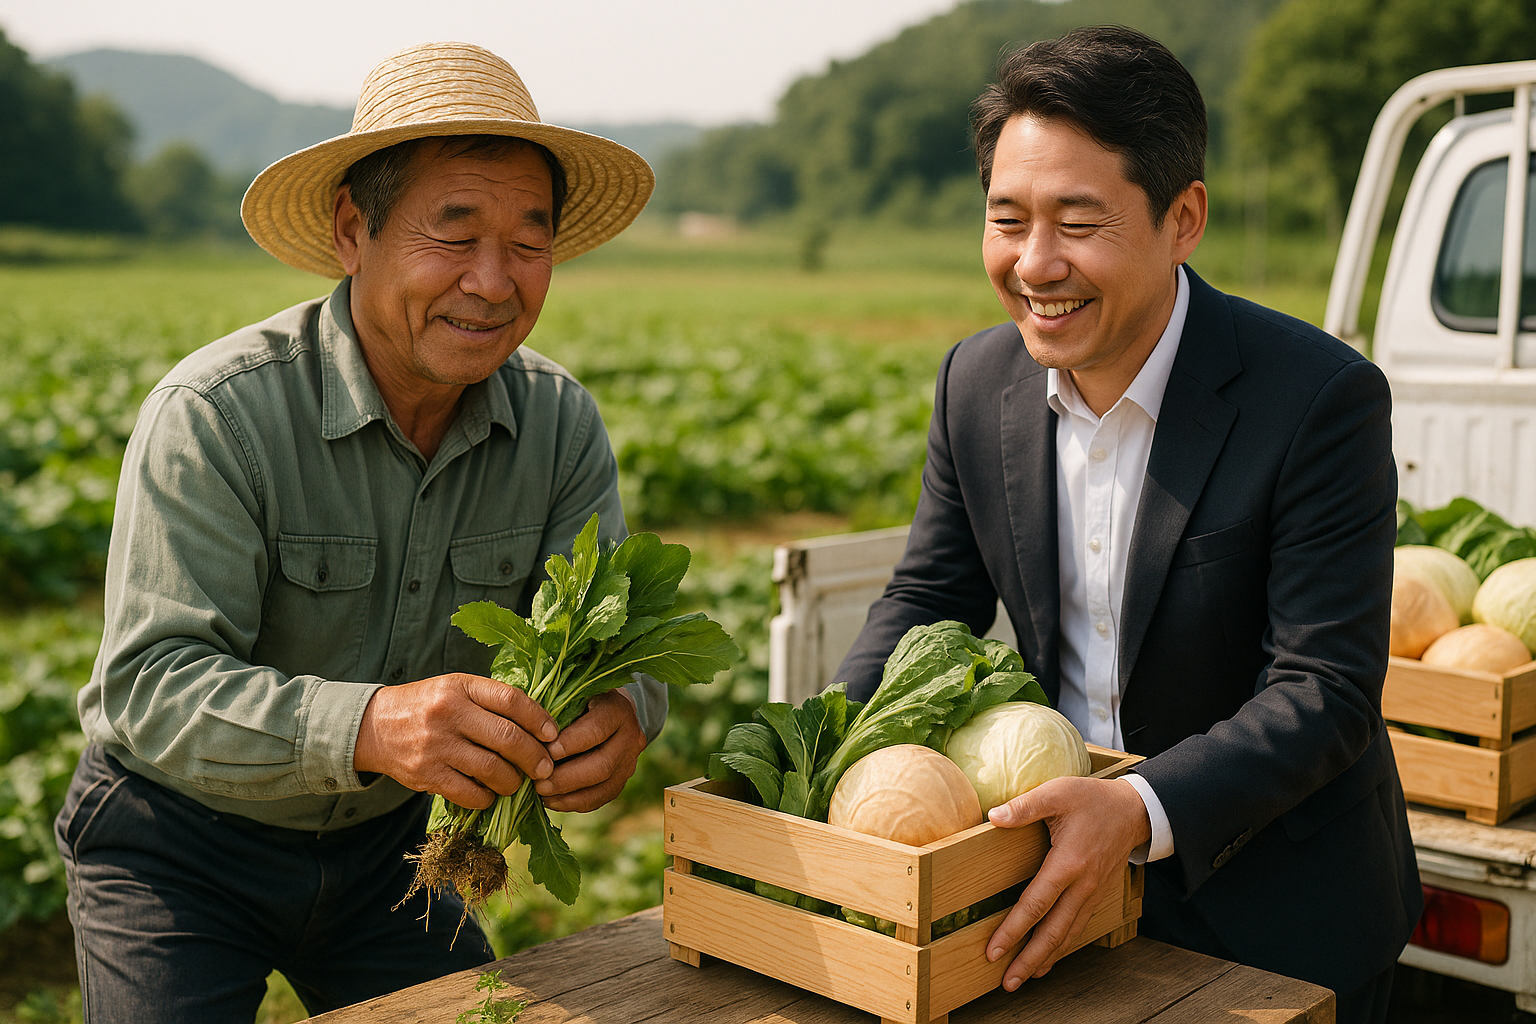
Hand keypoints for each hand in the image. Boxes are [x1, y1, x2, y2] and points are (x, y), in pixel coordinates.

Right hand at [353, 673, 557, 808]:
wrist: (374, 726)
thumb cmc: (427, 705)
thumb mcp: (456, 688)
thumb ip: (491, 700)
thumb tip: (540, 725)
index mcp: (461, 687)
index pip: (511, 700)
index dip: (539, 719)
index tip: (553, 734)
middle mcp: (449, 713)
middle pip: (507, 738)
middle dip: (534, 757)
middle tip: (545, 768)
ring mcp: (436, 746)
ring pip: (492, 770)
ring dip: (513, 781)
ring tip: (517, 782)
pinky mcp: (426, 775)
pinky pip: (469, 793)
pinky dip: (487, 797)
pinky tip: (490, 793)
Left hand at [535, 689, 646, 811]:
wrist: (609, 711)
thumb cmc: (581, 699)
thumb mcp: (573, 695)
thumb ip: (557, 711)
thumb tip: (528, 735)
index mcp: (618, 709)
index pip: (596, 730)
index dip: (570, 743)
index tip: (544, 751)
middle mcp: (631, 736)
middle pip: (602, 764)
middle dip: (567, 777)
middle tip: (538, 782)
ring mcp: (630, 761)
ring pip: (603, 786)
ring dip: (569, 794)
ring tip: (542, 794)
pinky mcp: (622, 780)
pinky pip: (601, 798)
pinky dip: (575, 803)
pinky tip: (552, 801)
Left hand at [986, 776, 1150, 989]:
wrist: (1133, 810)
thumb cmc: (1092, 799)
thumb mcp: (1057, 792)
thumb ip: (1025, 806)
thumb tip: (993, 817)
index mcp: (1068, 862)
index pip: (1036, 904)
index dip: (1014, 930)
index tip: (993, 951)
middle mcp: (1082, 885)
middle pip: (1054, 932)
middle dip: (1029, 959)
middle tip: (1007, 983)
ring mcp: (1092, 893)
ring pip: (1068, 934)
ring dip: (1046, 958)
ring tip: (1024, 977)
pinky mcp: (1097, 894)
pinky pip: (1078, 926)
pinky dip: (1062, 946)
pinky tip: (1049, 956)